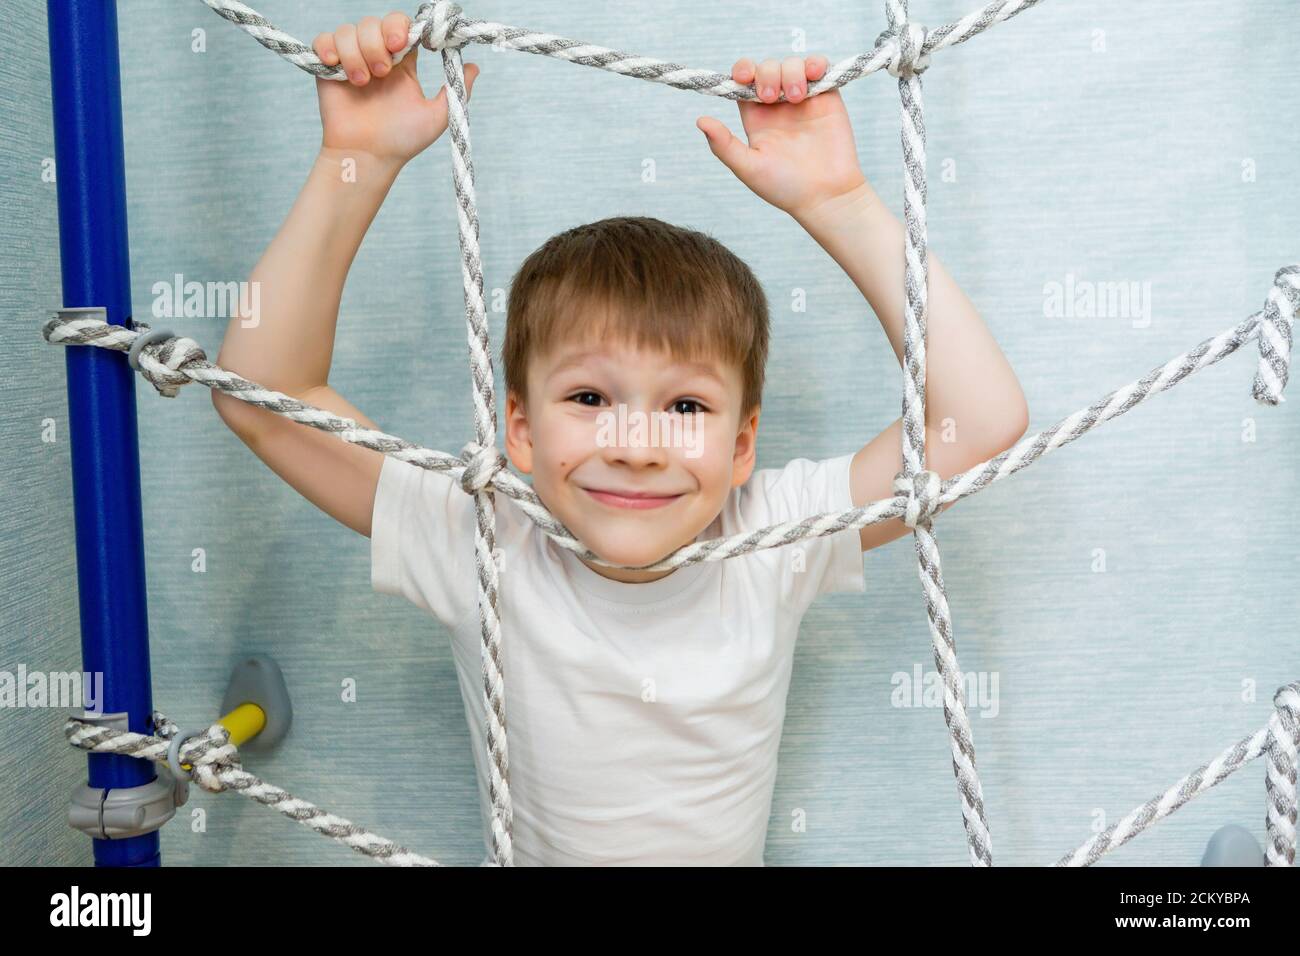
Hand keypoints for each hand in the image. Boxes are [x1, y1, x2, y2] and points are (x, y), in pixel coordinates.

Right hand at [312, 11, 478, 164]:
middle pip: (375, 23)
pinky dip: (329, 47)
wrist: (368, 157)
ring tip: (362, 83)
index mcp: (404, 64)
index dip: (403, 28)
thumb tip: (475, 66)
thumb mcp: (436, 117)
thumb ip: (456, 91)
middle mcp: (377, 57)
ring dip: (357, 52)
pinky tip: (337, 67)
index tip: (406, 44)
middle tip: (385, 70)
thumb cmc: (401, 141)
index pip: (403, 28)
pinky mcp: (328, 68)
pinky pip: (324, 40)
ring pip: (350, 30)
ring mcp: (352, 61)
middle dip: (379, 41)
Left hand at [697, 55, 867, 219]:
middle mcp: (778, 105)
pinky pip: (819, 67)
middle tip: (771, 97)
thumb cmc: (786, 187)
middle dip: (766, 74)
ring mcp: (803, 98)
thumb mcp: (748, 168)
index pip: (744, 81)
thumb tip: (699, 120)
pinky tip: (812, 74)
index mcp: (756, 117)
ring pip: (792, 63)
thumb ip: (724, 145)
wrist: (827, 195)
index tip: (744, 77)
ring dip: (791, 72)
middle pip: (767, 67)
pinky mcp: (827, 97)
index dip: (742, 71)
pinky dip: (815, 63)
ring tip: (796, 97)